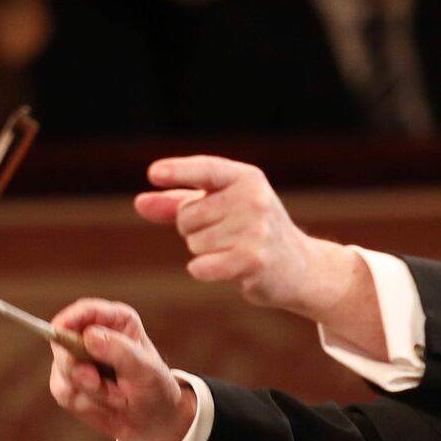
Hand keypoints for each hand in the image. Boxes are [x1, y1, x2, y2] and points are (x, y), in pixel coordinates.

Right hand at [48, 299, 196, 440]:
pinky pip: (64, 393)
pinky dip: (85, 405)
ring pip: (63, 372)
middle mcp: (92, 336)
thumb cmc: (155, 389)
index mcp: (116, 321)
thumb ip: (119, 351)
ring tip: (117, 398)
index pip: (85, 311)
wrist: (153, 421)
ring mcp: (77, 360)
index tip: (59, 333)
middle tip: (100, 383)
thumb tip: (89, 335)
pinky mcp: (69, 383)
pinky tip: (106, 405)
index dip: (68, 320)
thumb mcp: (145, 371)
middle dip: (79, 369)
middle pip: (62, 341)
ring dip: (90, 392)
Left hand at [136, 156, 382, 353]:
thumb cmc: (253, 233)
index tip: (153, 173)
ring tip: (234, 250)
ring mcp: (255, 229)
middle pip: (187, 216)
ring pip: (193, 242)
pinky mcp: (252, 260)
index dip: (178, 171)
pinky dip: (203, 270)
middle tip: (227, 236)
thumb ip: (178, 203)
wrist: (301, 268)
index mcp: (246, 178)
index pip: (206, 169)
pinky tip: (226, 269)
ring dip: (205, 252)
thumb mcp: (222, 208)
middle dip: (194, 230)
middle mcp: (253, 198)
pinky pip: (201, 266)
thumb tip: (139, 202)